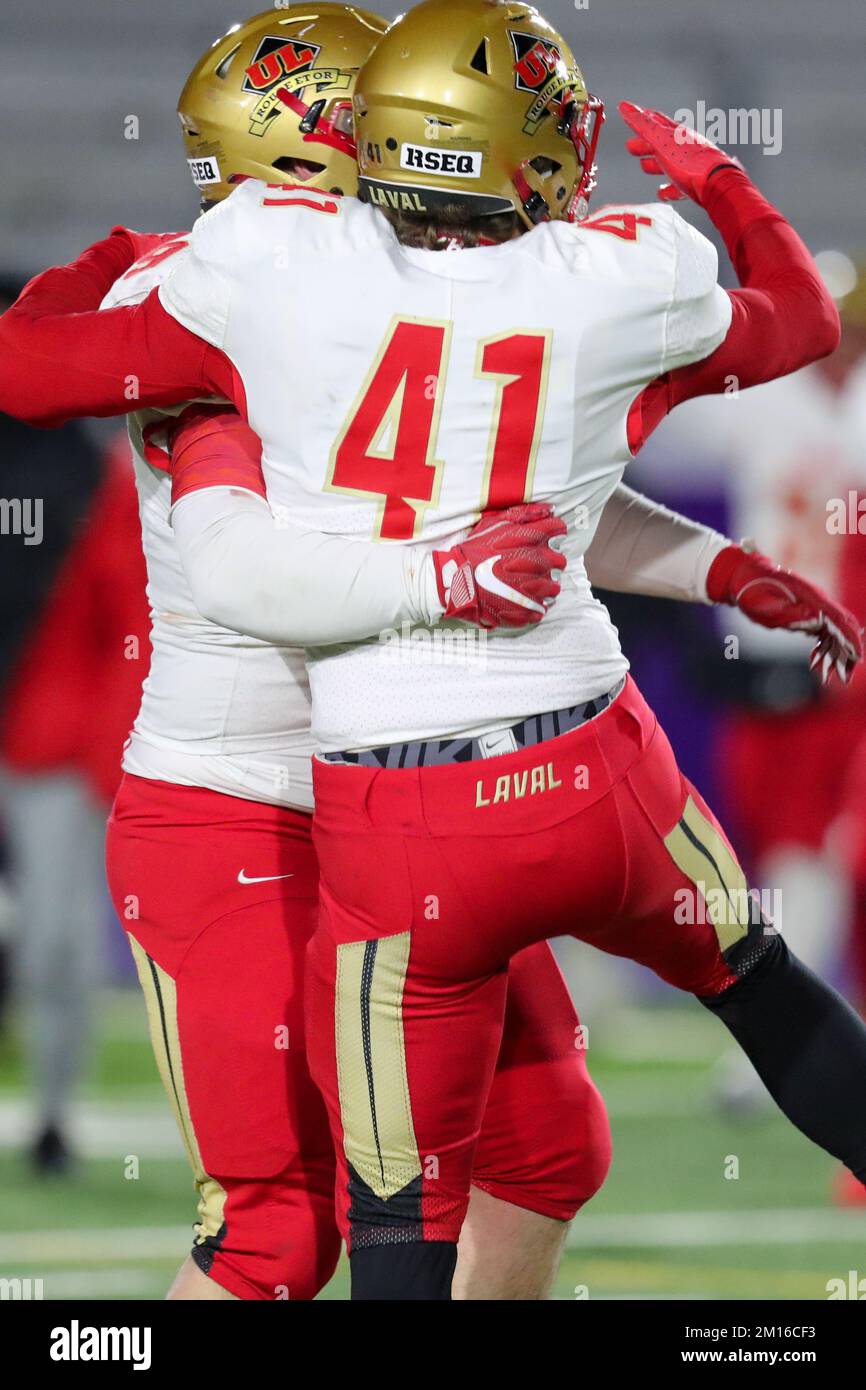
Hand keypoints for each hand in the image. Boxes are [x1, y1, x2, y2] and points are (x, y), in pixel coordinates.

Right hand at [434, 503, 566, 628]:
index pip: (559, 529)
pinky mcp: (528, 610)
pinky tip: (523, 600)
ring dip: (546, 585)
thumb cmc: (474, 550)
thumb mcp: (494, 522)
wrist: (456, 580)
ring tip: (530, 585)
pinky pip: (542, 609)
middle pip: (560, 561)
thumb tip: (549, 509)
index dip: (553, 532)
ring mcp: (535, 589)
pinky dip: (536, 605)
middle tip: (535, 564)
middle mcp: (539, 562)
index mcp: (532, 539)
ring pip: (554, 587)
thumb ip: (524, 513)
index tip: (546, 538)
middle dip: (551, 561)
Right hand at [619, 101, 743, 204]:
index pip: (656, 121)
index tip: (630, 114)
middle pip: (661, 143)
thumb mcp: (661, 140)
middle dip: (645, 144)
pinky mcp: (695, 185)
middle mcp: (684, 147)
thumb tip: (626, 106)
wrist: (717, 184)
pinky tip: (662, 192)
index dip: (641, 118)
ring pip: (669, 163)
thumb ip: (643, 125)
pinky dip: (668, 188)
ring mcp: (691, 166)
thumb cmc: (690, 161)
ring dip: (655, 164)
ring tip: (644, 167)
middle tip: (631, 146)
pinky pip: (678, 185)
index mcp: (676, 134)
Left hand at [707, 544, 862, 685]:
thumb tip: (818, 620)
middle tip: (844, 678)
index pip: (840, 620)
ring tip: (829, 676)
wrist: (743, 578)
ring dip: (834, 654)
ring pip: (834, 632)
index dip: (851, 640)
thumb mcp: (765, 605)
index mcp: (812, 598)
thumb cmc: (752, 591)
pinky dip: (823, 648)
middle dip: (847, 653)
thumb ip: (791, 613)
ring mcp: (814, 607)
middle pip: (842, 628)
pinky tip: (816, 662)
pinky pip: (822, 632)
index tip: (858, 658)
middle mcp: (818, 602)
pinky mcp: (807, 612)